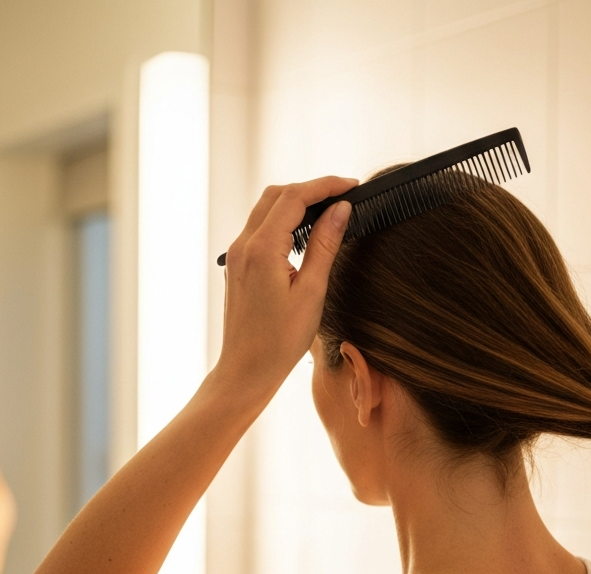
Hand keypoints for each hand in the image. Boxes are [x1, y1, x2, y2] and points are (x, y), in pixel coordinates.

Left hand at [216, 177, 356, 398]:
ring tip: (327, 211)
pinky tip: (304, 233)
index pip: (294, 197)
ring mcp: (237, 255)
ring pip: (265, 209)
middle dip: (311, 189)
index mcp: (262, 250)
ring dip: (295, 203)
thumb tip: (340, 210)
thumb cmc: (280, 341)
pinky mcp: (237, 266)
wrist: (247, 370)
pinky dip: (282, 221)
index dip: (326, 186)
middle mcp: (243, 246)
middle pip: (277, 195)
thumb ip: (325, 245)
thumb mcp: (312, 292)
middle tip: (343, 196)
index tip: (353, 187)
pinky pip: (259, 229)